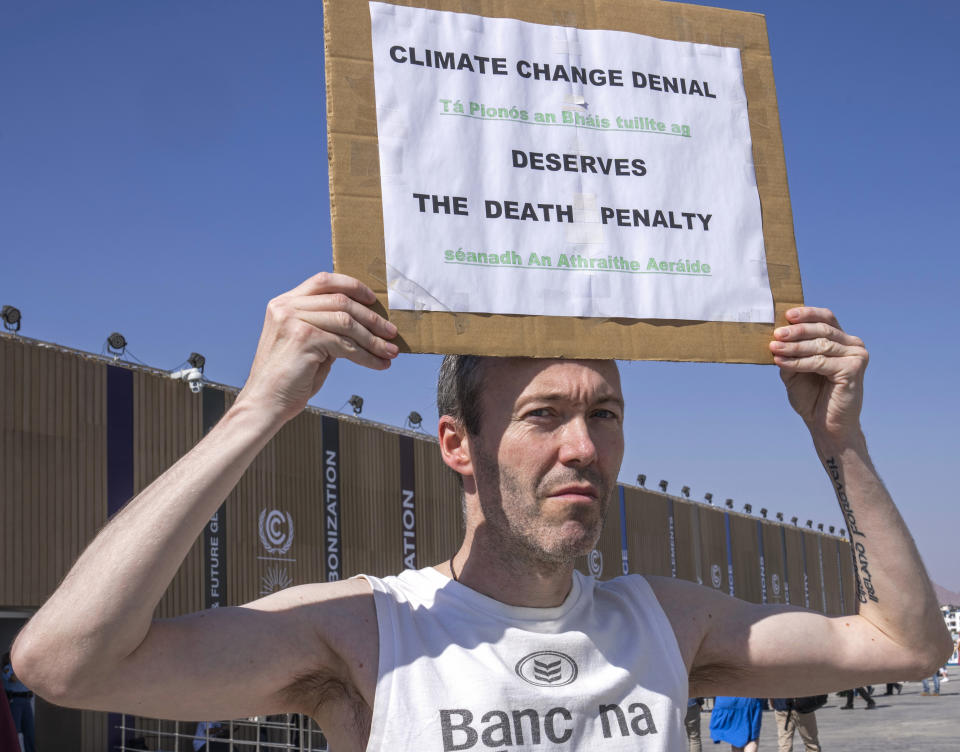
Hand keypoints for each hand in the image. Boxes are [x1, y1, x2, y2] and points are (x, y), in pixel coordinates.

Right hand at [237, 272, 397, 424]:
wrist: (266, 403)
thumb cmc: (289, 378)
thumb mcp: (308, 344)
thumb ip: (327, 329)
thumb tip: (363, 325)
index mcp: (285, 303)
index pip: (323, 281)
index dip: (352, 286)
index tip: (373, 300)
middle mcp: (287, 307)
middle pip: (340, 301)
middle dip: (371, 318)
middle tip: (391, 332)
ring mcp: (294, 320)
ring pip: (347, 322)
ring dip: (373, 338)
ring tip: (390, 351)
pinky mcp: (304, 339)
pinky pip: (345, 345)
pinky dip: (366, 356)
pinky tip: (378, 364)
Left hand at [769, 307, 868, 440]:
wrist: (825, 426)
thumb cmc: (811, 398)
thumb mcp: (795, 370)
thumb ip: (789, 353)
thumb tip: (775, 337)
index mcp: (841, 341)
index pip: (826, 318)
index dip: (807, 314)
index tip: (786, 314)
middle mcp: (852, 345)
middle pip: (822, 329)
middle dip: (797, 330)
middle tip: (776, 333)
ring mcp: (856, 356)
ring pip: (820, 345)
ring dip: (794, 346)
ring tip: (774, 348)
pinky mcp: (854, 369)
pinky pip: (820, 361)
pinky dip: (798, 362)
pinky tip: (781, 362)